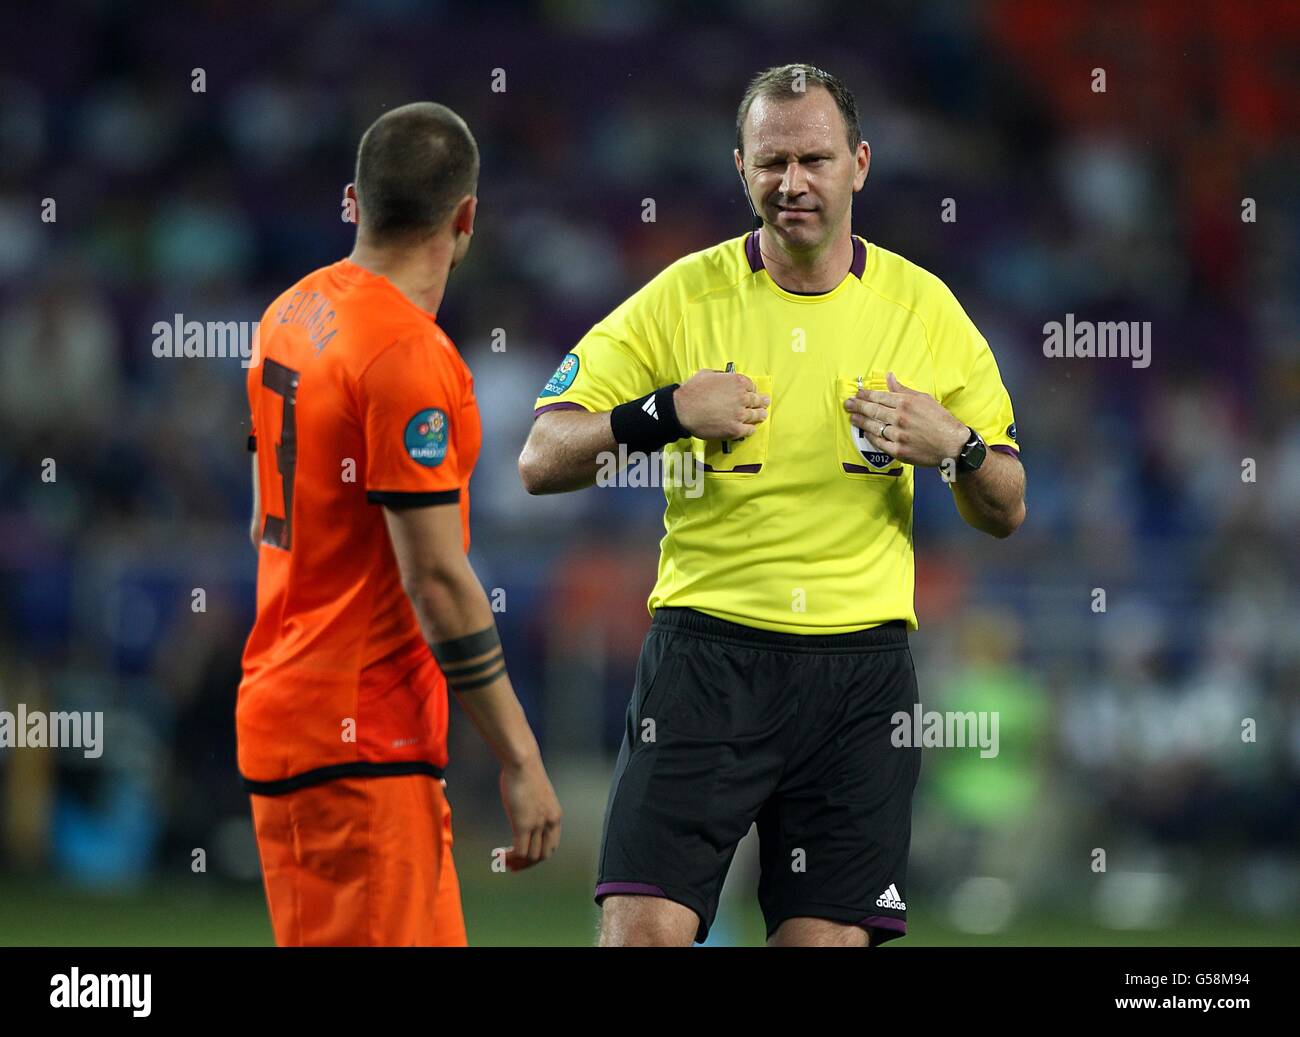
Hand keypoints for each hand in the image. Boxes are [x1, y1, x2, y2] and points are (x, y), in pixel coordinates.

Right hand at [499, 754, 561, 870]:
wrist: (522, 761)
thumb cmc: (524, 772)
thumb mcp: (535, 793)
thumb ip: (533, 806)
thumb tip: (524, 811)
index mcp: (555, 816)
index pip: (551, 846)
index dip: (538, 856)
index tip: (524, 858)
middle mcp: (550, 823)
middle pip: (543, 855)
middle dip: (528, 864)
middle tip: (512, 865)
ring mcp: (537, 824)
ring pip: (531, 856)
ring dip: (517, 862)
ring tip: (503, 861)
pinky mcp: (523, 824)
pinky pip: (520, 851)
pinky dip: (510, 857)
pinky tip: (499, 855)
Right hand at [672, 369, 769, 440]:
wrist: (683, 410)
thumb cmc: (692, 391)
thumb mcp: (707, 373)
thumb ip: (720, 375)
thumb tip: (724, 377)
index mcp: (737, 382)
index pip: (751, 385)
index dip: (752, 389)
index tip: (752, 392)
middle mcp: (742, 397)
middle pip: (756, 400)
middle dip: (761, 401)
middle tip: (765, 402)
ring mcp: (740, 414)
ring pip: (756, 415)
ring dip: (760, 415)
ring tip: (762, 415)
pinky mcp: (735, 429)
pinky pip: (749, 430)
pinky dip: (751, 429)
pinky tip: (751, 428)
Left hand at [843, 372, 968, 467]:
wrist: (952, 444)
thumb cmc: (941, 421)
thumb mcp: (924, 399)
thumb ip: (904, 389)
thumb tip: (889, 377)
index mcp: (907, 403)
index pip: (880, 397)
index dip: (866, 395)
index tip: (858, 394)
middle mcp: (900, 418)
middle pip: (873, 410)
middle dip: (857, 406)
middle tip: (847, 403)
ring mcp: (898, 435)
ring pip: (873, 426)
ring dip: (860, 421)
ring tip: (852, 417)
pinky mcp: (899, 451)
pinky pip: (879, 443)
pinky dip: (871, 437)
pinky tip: (865, 433)